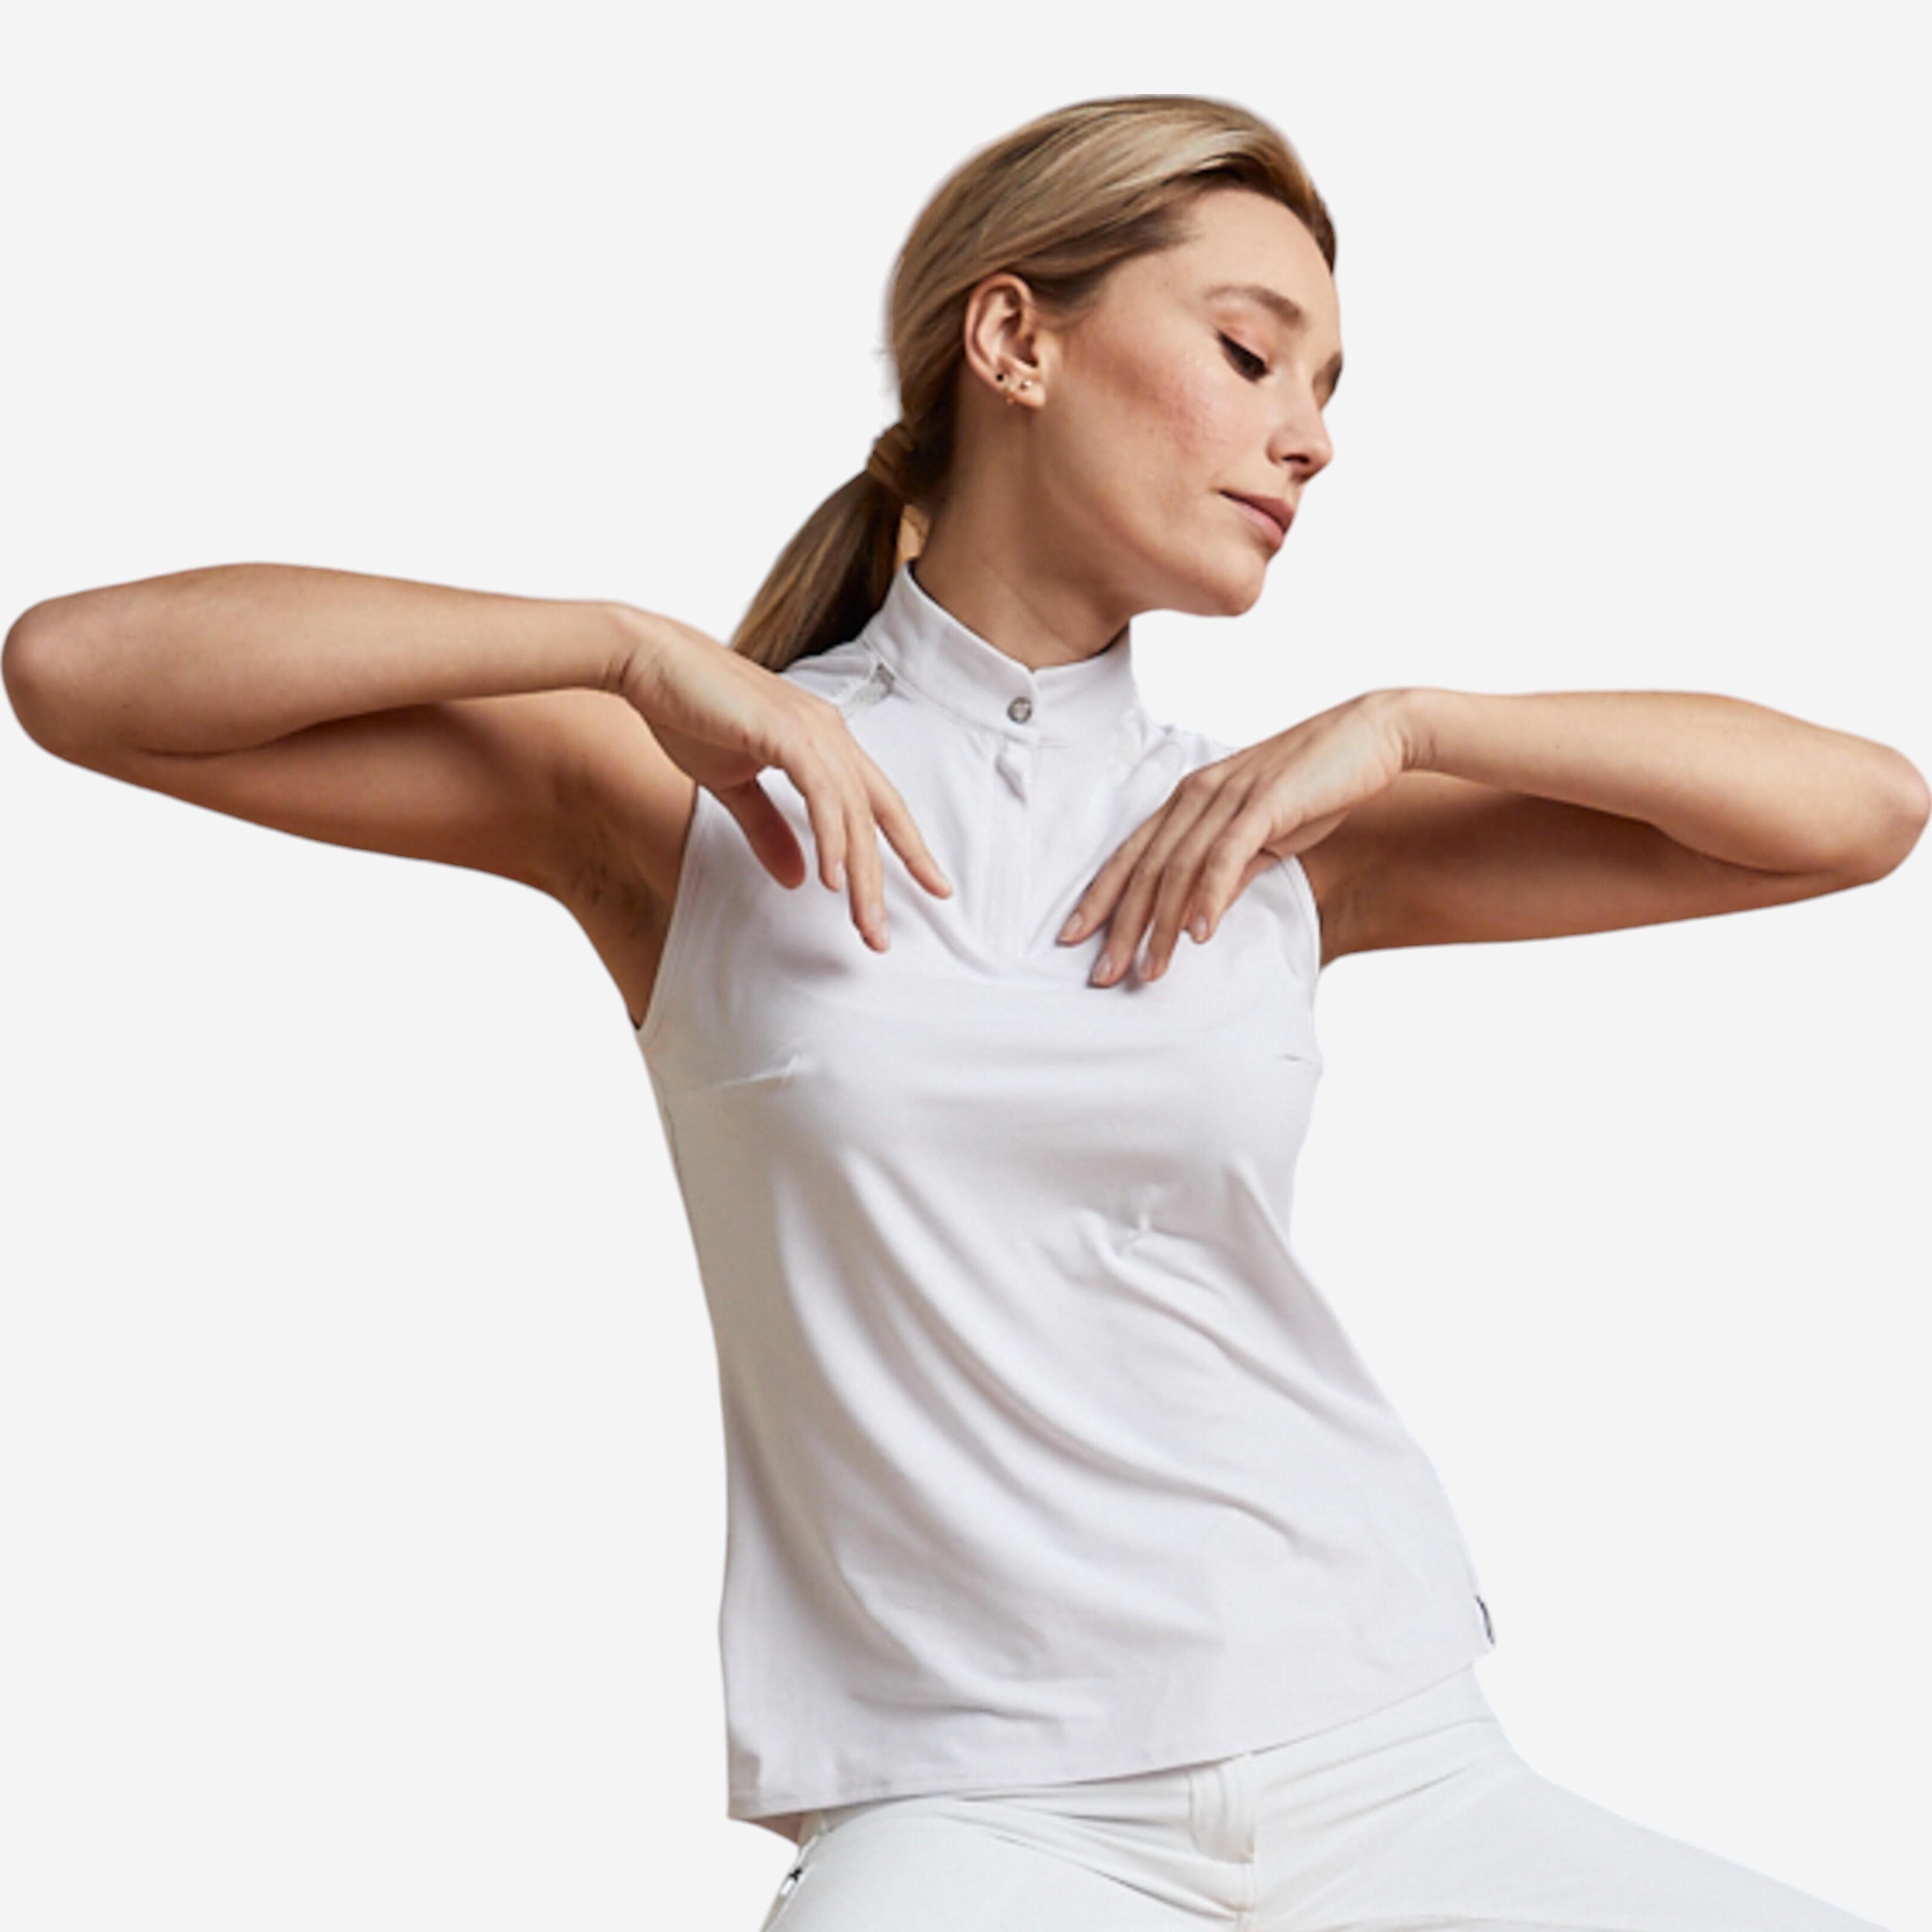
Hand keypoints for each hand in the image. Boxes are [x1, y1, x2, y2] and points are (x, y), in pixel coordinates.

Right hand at [615, 605, 951, 950]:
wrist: (647, 662)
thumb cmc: (688, 714)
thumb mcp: (734, 785)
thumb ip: (769, 830)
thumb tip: (798, 880)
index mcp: (824, 741)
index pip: (879, 803)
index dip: (908, 847)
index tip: (933, 888)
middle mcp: (829, 733)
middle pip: (876, 815)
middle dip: (888, 878)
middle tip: (883, 936)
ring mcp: (812, 729)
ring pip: (854, 812)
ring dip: (862, 874)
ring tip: (865, 924)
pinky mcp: (785, 731)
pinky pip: (821, 793)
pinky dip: (830, 838)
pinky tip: (832, 879)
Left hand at [1058, 689, 1416, 984]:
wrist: (1370, 736)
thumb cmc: (1315, 785)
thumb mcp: (1262, 835)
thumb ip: (1228, 871)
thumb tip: (1198, 916)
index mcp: (1190, 799)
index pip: (1132, 855)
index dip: (1099, 898)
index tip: (1075, 939)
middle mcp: (1198, 794)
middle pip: (1144, 867)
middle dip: (1119, 925)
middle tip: (1101, 974)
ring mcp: (1229, 795)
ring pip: (1178, 867)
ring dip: (1161, 925)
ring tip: (1150, 970)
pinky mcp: (1264, 801)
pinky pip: (1226, 855)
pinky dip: (1208, 896)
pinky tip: (1199, 934)